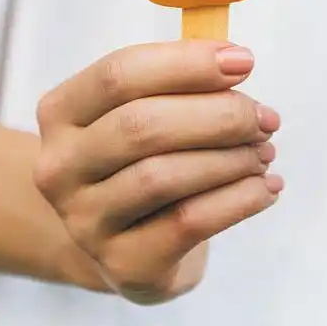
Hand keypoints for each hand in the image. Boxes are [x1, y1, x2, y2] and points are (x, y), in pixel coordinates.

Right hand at [34, 41, 281, 304]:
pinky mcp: (123, 264)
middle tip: (265, 118)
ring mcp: (85, 221)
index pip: (120, 73)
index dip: (187, 63)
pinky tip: (265, 187)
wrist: (124, 245)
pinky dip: (239, 199)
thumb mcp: (142, 113)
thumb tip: (235, 61)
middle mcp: (60, 167)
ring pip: (164, 175)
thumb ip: (179, 82)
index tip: (244, 61)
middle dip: (218, 115)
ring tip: (265, 151)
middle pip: (142, 125)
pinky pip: (189, 222)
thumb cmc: (141, 161)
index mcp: (61, 112)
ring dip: (231, 158)